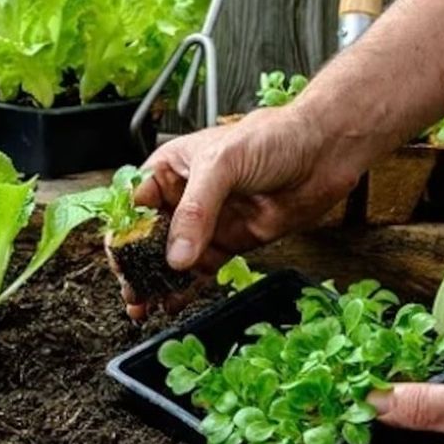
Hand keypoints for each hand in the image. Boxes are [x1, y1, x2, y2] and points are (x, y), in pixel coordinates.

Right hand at [125, 105, 361, 317]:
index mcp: (171, 169)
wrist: (323, 152)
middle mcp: (185, 197)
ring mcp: (208, 223)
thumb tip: (176, 255)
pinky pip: (201, 270)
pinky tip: (171, 303)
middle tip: (131, 291)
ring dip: (156, 282)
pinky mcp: (231, 243)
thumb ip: (196, 210)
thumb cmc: (273, 138)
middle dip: (136, 265)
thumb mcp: (223, 163)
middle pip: (148, 237)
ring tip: (143, 305)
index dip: (123, 232)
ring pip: (172, 259)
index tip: (121, 260)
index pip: (134, 204)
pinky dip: (185, 289)